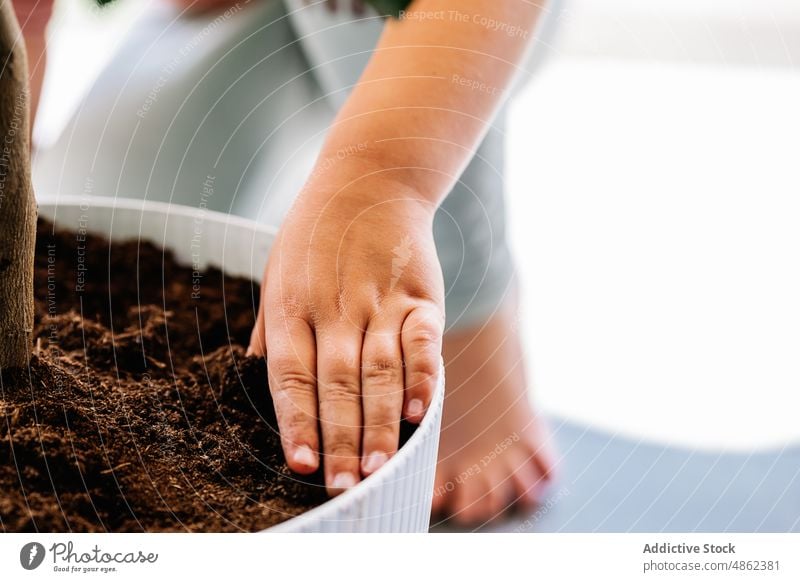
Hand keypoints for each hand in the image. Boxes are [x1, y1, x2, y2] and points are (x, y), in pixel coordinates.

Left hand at [248, 177, 444, 494]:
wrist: (370, 179)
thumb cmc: (315, 236)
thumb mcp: (276, 274)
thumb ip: (271, 332)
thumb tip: (254, 383)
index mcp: (291, 306)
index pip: (291, 376)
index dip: (296, 422)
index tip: (301, 465)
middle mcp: (335, 308)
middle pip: (337, 383)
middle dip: (342, 439)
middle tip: (345, 486)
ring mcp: (381, 301)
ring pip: (381, 371)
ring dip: (382, 423)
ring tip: (381, 468)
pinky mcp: (420, 296)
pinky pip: (422, 342)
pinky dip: (423, 378)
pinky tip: (421, 414)